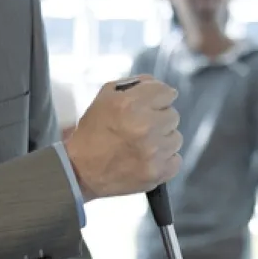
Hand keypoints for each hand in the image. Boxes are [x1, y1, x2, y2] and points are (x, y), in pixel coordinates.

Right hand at [64, 75, 182, 200]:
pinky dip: (165, 161)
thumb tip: (158, 86)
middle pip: (173, 116)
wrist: (81, 171)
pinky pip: (176, 160)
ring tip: (144, 146)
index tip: (153, 107)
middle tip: (143, 130)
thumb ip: (135, 86)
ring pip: (176, 138)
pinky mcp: (157, 172)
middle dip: (160, 120)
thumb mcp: (105, 98)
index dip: (159, 99)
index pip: (166, 92)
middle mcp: (145, 126)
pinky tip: (149, 160)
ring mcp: (153, 152)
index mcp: (131, 105)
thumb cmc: (93, 133)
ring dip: (163, 141)